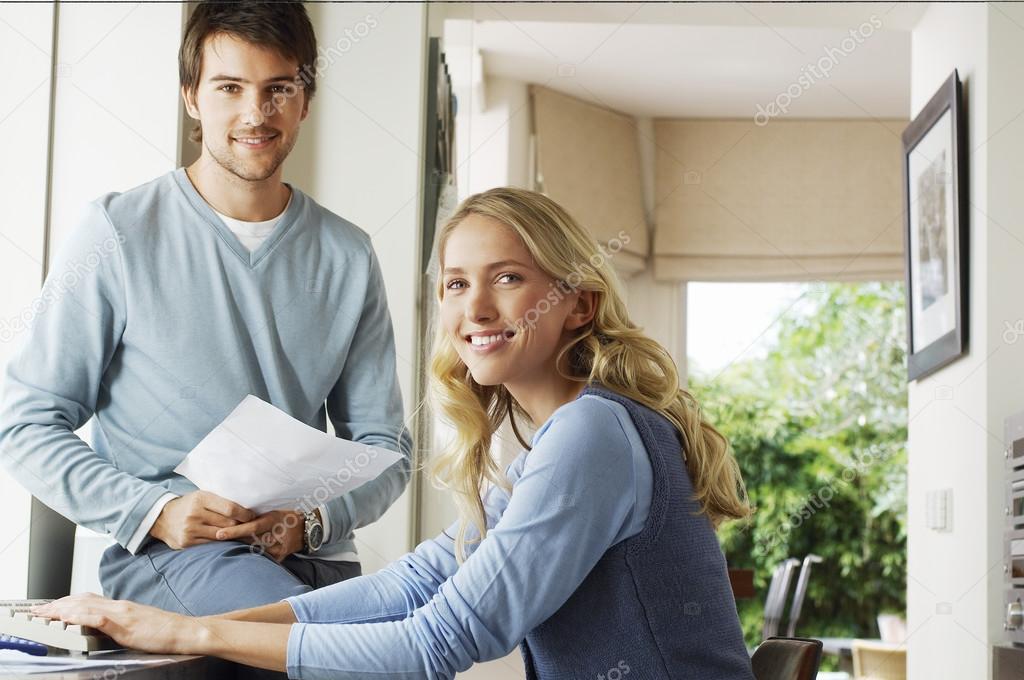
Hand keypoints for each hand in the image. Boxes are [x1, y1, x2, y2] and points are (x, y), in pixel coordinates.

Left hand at [31, 593, 194, 654]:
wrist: (185, 631)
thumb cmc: (166, 630)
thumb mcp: (138, 623)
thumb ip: (120, 622)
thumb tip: (103, 626)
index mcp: (122, 606)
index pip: (88, 600)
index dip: (67, 602)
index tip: (51, 607)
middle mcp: (119, 606)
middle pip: (82, 600)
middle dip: (57, 604)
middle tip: (38, 609)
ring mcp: (123, 614)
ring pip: (86, 606)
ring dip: (62, 609)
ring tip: (44, 612)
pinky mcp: (126, 625)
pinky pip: (99, 618)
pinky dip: (80, 616)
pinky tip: (67, 618)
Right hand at [150, 491, 255, 549]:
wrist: (162, 518)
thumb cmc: (189, 505)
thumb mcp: (202, 496)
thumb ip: (220, 501)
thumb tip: (247, 507)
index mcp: (201, 499)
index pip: (230, 508)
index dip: (245, 514)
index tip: (252, 516)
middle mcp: (195, 514)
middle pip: (228, 524)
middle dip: (241, 525)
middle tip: (250, 526)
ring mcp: (190, 529)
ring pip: (221, 536)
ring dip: (232, 535)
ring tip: (241, 533)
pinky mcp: (187, 542)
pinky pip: (211, 544)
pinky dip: (221, 542)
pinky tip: (226, 539)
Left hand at [214, 509, 304, 561]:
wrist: (306, 529)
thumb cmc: (286, 516)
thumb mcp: (273, 511)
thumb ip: (255, 515)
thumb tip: (231, 516)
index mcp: (274, 520)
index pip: (252, 527)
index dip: (235, 531)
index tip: (219, 534)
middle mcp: (277, 535)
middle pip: (250, 541)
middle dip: (233, 541)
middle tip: (214, 540)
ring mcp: (279, 549)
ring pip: (254, 550)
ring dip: (239, 548)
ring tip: (222, 547)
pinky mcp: (279, 558)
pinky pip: (261, 558)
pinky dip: (249, 556)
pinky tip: (238, 555)